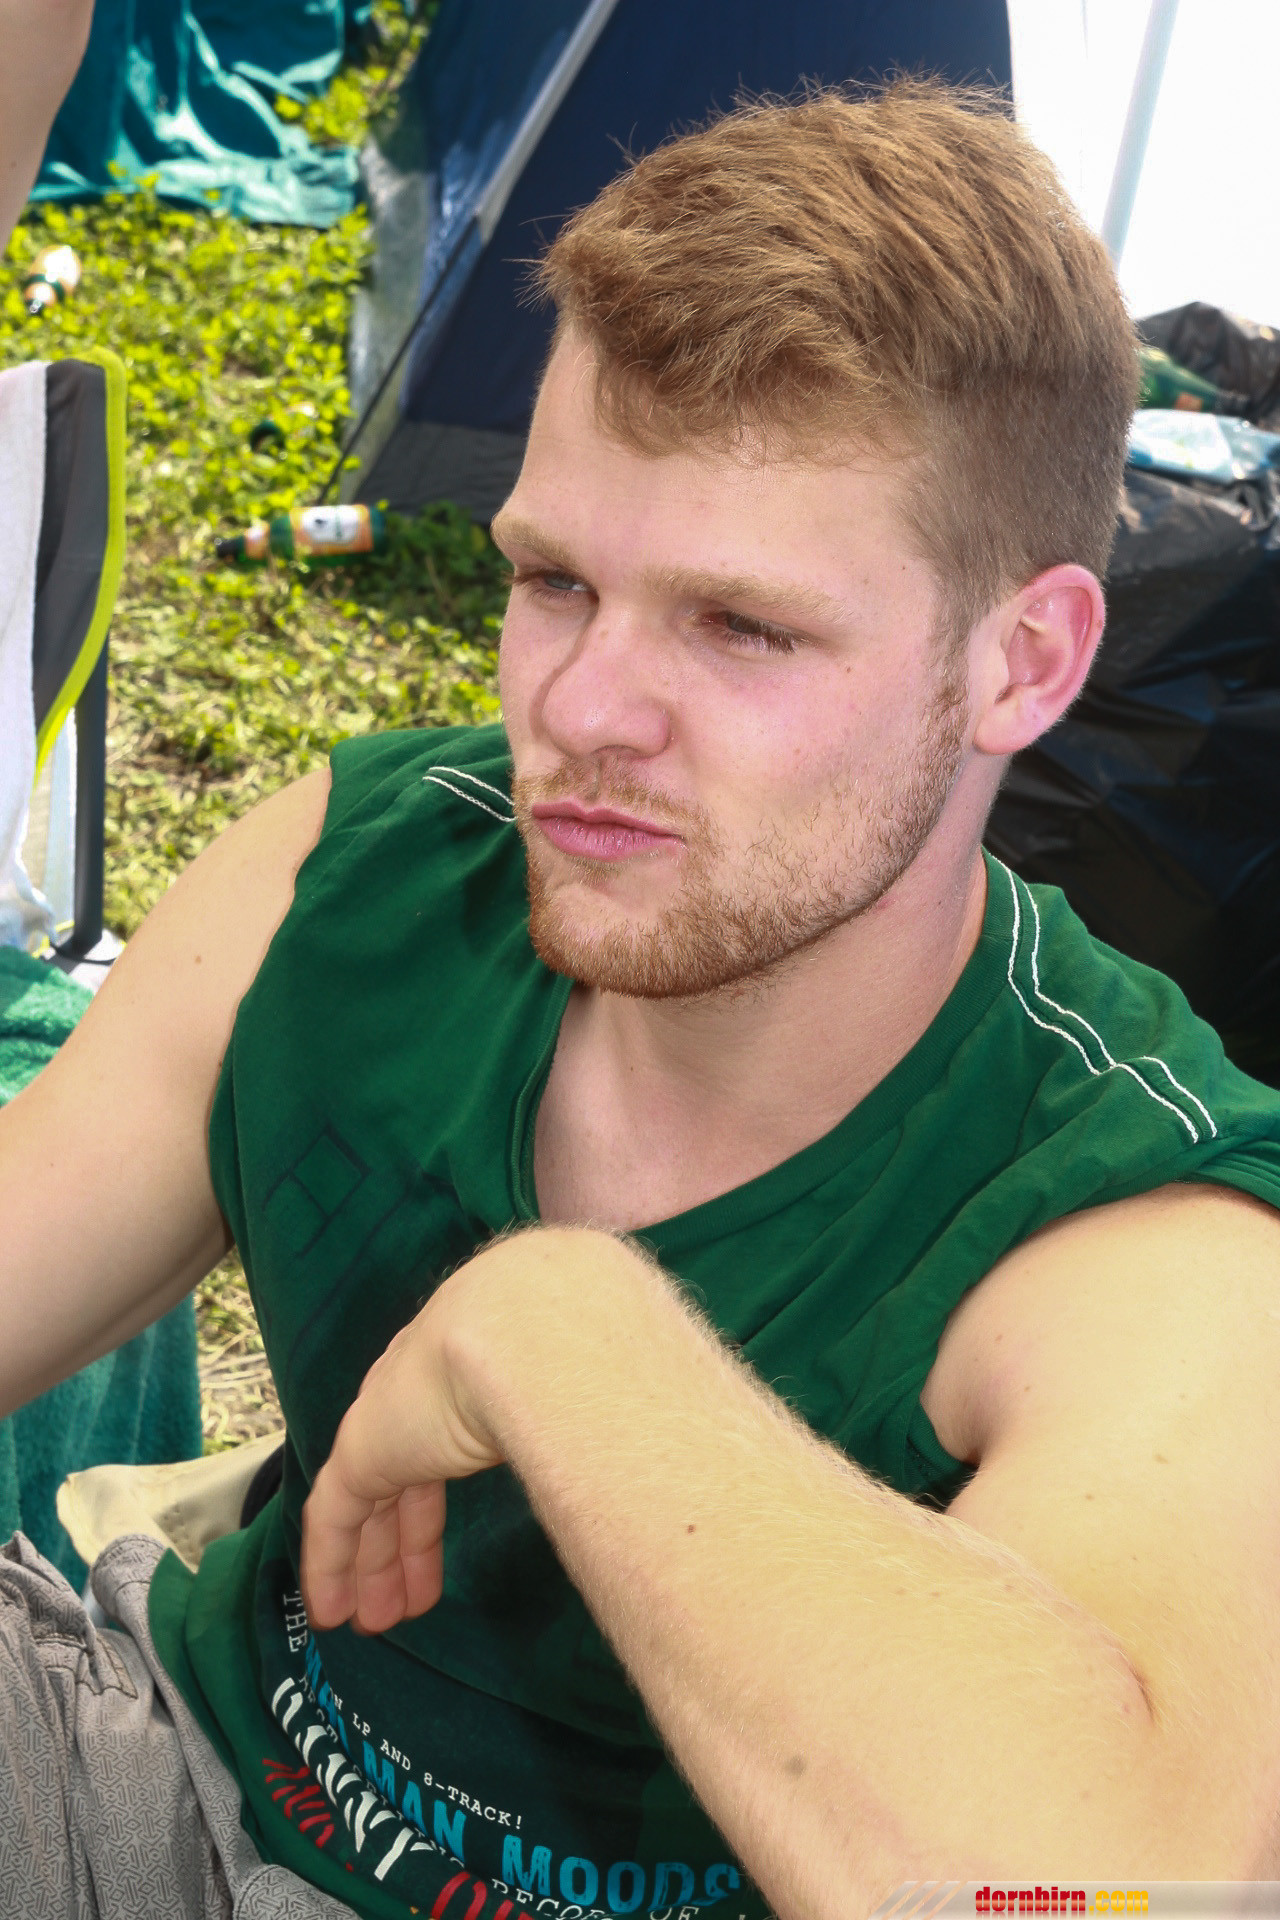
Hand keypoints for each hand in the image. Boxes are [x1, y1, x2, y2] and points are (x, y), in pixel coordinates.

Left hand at [298, 1226, 634, 1635]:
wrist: (530, 1330)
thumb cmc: (574, 1356)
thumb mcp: (580, 1397)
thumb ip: (584, 1430)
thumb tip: (638, 1466)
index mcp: (468, 1376)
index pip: (440, 1454)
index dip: (432, 1512)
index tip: (436, 1562)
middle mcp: (422, 1393)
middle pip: (402, 1484)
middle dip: (400, 1548)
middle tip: (401, 1605)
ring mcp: (388, 1419)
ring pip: (366, 1505)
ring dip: (369, 1567)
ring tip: (372, 1622)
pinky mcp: (361, 1450)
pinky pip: (333, 1517)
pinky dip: (328, 1565)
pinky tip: (327, 1610)